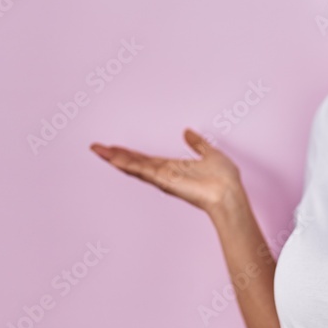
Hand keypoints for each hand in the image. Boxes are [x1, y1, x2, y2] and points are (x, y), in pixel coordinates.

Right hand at [90, 128, 242, 214]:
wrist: (230, 194)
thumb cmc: (225, 179)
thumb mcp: (210, 154)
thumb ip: (198, 144)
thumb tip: (188, 132)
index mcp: (173, 168)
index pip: (145, 160)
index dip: (129, 153)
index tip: (114, 148)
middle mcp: (164, 174)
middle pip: (135, 163)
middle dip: (116, 155)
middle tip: (96, 147)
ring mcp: (163, 178)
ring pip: (134, 166)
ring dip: (116, 158)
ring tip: (98, 150)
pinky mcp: (165, 180)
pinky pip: (143, 170)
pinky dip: (128, 164)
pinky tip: (114, 158)